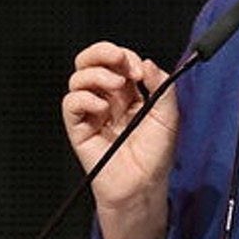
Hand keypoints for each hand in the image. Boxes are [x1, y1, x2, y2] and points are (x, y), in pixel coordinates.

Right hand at [62, 41, 176, 238]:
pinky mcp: (78, 128)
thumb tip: (147, 62)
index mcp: (128, 93)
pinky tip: (101, 107)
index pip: (117, 61)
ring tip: (115, 86)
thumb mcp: (168, 115)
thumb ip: (161, 85)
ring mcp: (91, 112)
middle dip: (102, 53)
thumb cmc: (155, 155)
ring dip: (97, 74)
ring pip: (78, 78)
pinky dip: (84, 98)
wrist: (142, 185)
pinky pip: (70, 103)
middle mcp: (107, 98)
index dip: (125, 56)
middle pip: (90, 62)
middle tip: (119, 61)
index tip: (139, 70)